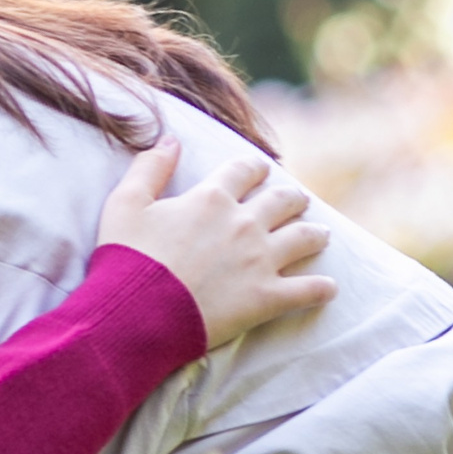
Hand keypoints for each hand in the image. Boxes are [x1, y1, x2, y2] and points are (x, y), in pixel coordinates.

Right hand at [96, 137, 335, 348]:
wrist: (136, 314)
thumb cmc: (126, 260)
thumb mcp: (124, 204)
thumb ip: (149, 167)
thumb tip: (170, 139)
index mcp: (212, 198)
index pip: (245, 170)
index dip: (254, 168)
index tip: (260, 171)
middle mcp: (244, 224)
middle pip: (283, 200)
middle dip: (292, 198)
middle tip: (297, 201)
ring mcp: (260, 261)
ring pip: (304, 237)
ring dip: (315, 234)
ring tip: (321, 235)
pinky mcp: (266, 298)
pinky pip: (307, 290)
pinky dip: (321, 288)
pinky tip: (329, 287)